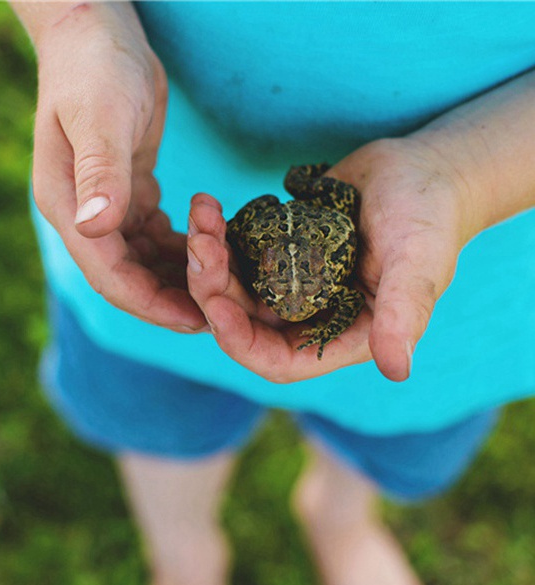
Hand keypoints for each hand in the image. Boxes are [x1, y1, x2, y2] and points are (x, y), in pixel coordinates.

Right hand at [22, 3, 204, 331]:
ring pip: (142, 260)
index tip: (194, 320)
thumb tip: (93, 228)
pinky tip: (209, 252)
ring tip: (222, 290)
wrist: (97, 31)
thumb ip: (100, 172)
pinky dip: (179, 248)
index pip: (107, 272)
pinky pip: (153, 234)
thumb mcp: (100, 116)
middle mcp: (82, 213)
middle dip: (169, 299)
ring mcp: (104, 202)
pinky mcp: (128, 189)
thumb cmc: (95, 67)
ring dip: (177, 278)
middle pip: (126, 276)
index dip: (149, 302)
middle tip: (220, 316)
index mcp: (68, 204)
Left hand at [187, 138, 477, 382]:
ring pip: (232, 285)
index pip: (277, 359)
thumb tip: (397, 370)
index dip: (242, 342)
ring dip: (209, 259)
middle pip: (242, 321)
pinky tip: (207, 209)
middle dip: (213, 289)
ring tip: (202, 217)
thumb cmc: (429, 217)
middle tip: (201, 245)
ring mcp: (288, 281)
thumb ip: (402, 312)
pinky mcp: (276, 249)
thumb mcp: (419, 262)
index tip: (217, 307)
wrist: (420, 168)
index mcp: (338, 334)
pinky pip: (235, 253)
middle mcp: (307, 314)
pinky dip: (219, 235)